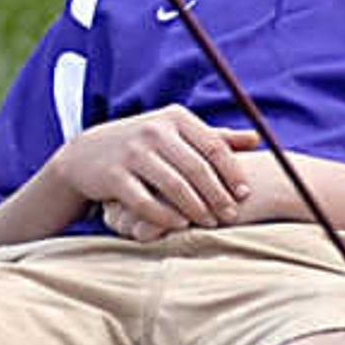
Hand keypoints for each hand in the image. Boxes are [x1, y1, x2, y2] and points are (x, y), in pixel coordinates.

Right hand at [57, 111, 259, 240]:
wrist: (87, 154)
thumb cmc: (144, 145)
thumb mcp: (176, 132)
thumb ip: (215, 137)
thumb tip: (258, 137)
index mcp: (175, 117)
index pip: (213, 145)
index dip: (233, 172)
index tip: (245, 193)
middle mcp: (154, 130)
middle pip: (196, 167)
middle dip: (217, 195)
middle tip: (231, 215)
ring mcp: (132, 153)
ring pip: (174, 186)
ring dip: (196, 209)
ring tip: (210, 224)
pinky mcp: (113, 176)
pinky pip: (145, 201)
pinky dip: (165, 216)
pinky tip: (180, 226)